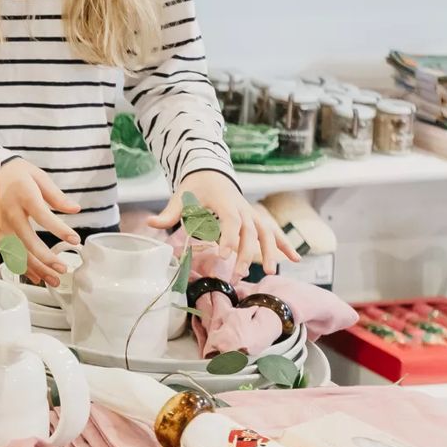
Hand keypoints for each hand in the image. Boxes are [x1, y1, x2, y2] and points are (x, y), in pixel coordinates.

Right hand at [0, 159, 80, 283]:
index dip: (59, 229)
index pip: (42, 215)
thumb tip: (75, 210)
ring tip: (53, 279)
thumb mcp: (37, 176)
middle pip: (27, 240)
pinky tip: (37, 276)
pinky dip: (23, 267)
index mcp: (23, 195)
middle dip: (45, 257)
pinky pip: (10, 253)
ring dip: (36, 268)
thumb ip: (56, 195)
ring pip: (18, 251)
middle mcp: (9, 212)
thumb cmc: (15, 173)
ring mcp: (0, 224)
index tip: (75, 239)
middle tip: (63, 268)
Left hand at [148, 170, 299, 273]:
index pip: (230, 221)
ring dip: (270, 252)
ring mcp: (253, 213)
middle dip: (246, 254)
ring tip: (270, 272)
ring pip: (266, 233)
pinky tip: (297, 260)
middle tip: (238, 274)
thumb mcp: (180, 197)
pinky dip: (286, 245)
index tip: (223, 256)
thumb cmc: (195, 187)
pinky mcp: (258, 219)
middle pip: (250, 231)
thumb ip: (168, 214)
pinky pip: (274, 232)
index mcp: (225, 202)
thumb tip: (149, 224)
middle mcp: (243, 208)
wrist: (211, 171)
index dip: (228, 238)